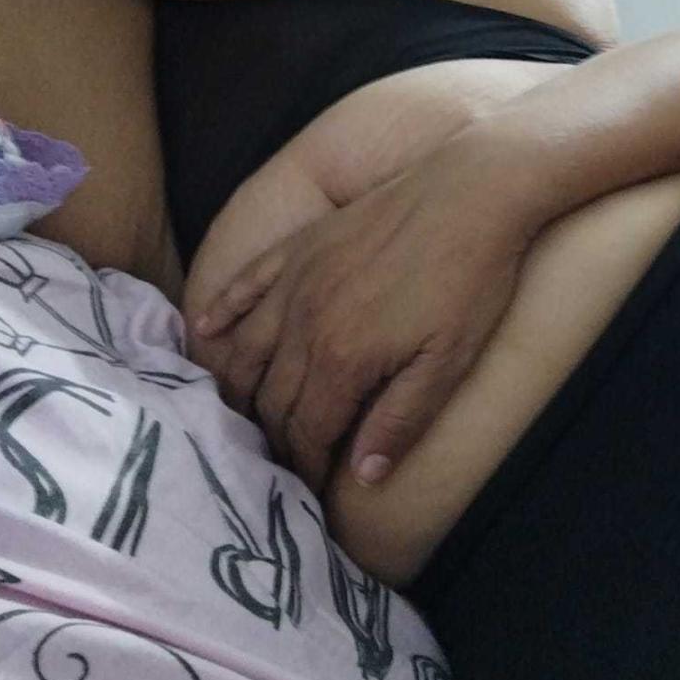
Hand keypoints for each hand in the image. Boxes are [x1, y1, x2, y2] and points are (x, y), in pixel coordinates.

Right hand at [190, 152, 534, 492]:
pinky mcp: (301, 245)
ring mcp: (297, 278)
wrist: (474, 190)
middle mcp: (305, 320)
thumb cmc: (472, 280)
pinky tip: (205, 330)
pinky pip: (246, 283)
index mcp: (343, 357)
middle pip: (270, 396)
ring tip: (237, 415)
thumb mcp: (449, 361)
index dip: (305, 465)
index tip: (307, 489)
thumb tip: (363, 475)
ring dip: (236, 387)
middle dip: (272, 436)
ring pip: (245, 347)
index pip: (307, 430)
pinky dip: (221, 310)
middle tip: (278, 461)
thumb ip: (401, 419)